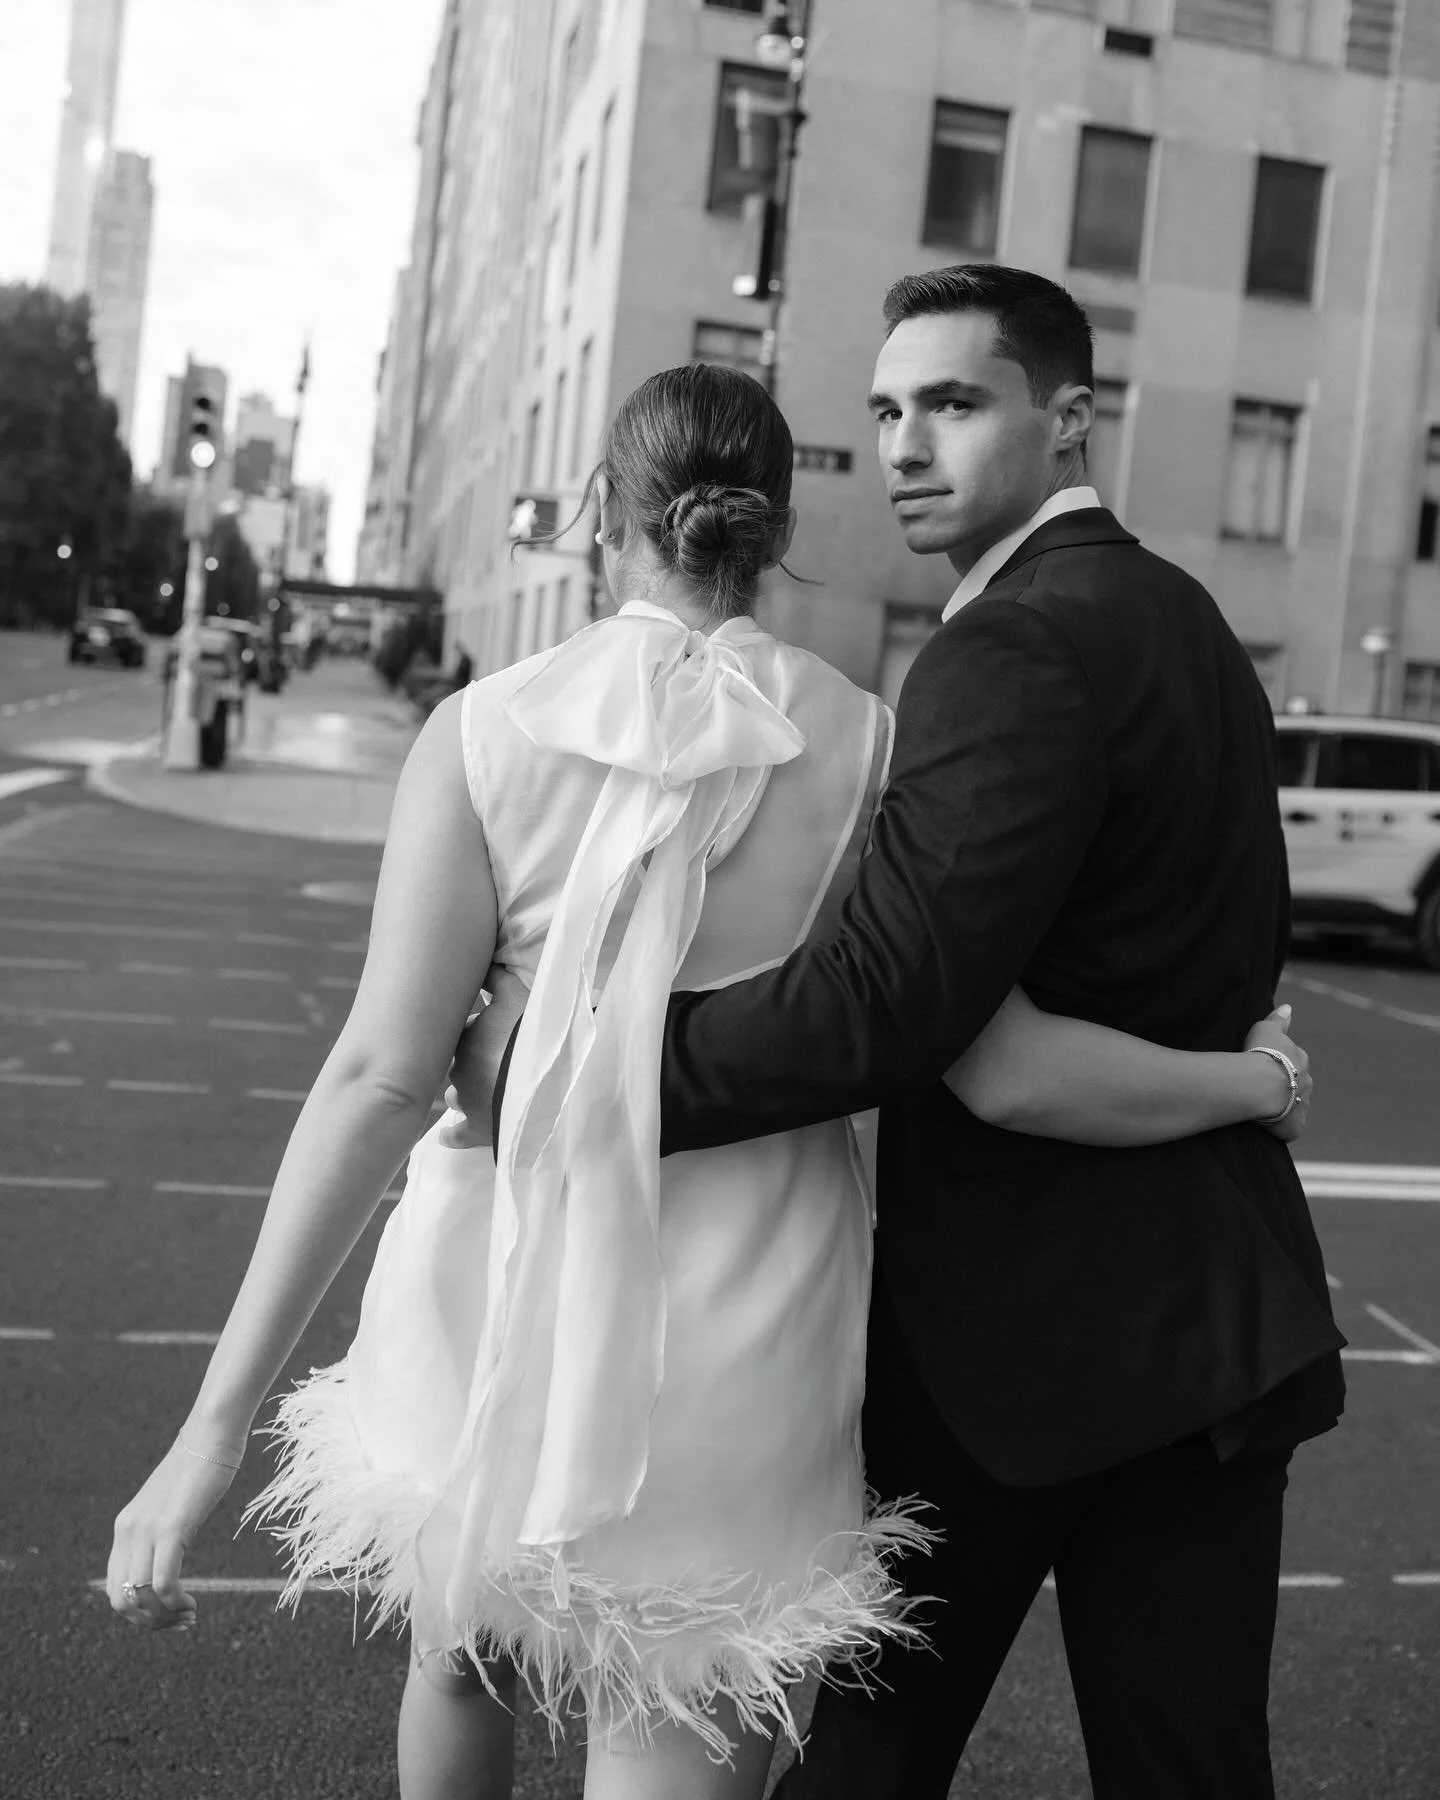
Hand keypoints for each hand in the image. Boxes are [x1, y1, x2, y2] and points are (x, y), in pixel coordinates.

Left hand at [107, 1435, 240, 1632]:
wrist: (212, 1433)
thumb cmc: (202, 1466)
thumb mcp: (172, 1505)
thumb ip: (163, 1530)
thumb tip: (169, 1556)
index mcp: (125, 1527)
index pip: (114, 1589)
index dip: (139, 1614)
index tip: (170, 1615)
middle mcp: (128, 1531)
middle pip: (121, 1601)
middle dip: (149, 1622)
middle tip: (180, 1621)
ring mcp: (147, 1530)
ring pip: (140, 1597)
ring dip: (163, 1618)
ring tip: (188, 1614)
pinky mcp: (171, 1527)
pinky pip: (163, 1582)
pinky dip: (175, 1603)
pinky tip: (192, 1603)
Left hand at [440, 965, 528, 1146]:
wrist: (542, 1083)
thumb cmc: (531, 1035)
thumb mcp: (518, 996)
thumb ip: (498, 979)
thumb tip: (484, 962)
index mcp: (465, 1037)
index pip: (461, 1031)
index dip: (475, 1030)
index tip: (486, 1028)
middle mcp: (458, 1068)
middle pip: (457, 1063)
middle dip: (468, 1062)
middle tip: (488, 1059)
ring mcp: (466, 1100)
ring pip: (454, 1096)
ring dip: (461, 1093)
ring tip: (475, 1093)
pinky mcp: (477, 1130)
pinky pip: (456, 1135)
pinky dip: (451, 1135)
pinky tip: (445, 1135)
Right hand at [1244, 1003, 1312, 1142]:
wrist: (1260, 1084)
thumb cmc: (1261, 1054)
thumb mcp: (1266, 1029)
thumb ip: (1278, 1019)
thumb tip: (1288, 1007)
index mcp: (1301, 1059)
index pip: (1294, 1061)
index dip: (1280, 1063)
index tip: (1265, 1065)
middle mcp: (1307, 1081)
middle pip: (1297, 1083)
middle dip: (1286, 1085)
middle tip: (1263, 1087)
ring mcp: (1303, 1104)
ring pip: (1295, 1104)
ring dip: (1285, 1105)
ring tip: (1264, 1107)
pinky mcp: (1296, 1125)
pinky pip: (1291, 1125)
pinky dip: (1284, 1125)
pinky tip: (1270, 1125)